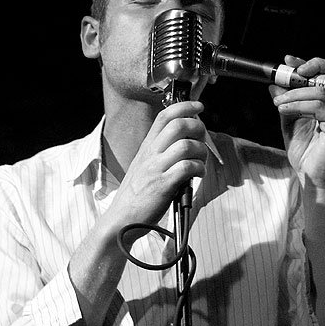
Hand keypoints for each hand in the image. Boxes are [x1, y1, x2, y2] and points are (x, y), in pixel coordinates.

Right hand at [106, 101, 207, 242]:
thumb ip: (161, 152)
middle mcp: (151, 154)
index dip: (184, 106)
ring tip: (201, 162)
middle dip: (198, 127)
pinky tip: (197, 175)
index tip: (198, 106)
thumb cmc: (137, 194)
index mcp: (147, 146)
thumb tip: (186, 140)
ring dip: (201, 151)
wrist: (121, 219)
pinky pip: (188, 167)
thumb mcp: (144, 165)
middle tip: (203, 139)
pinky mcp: (163, 185)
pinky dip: (199, 169)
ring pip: (186, 145)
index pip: (164, 116)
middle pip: (178, 125)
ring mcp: (156, 168)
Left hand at [270, 56, 324, 187]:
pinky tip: (284, 109)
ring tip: (278, 102)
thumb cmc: (305, 153)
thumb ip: (285, 103)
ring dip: (295, 92)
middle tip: (288, 73)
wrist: (312, 178)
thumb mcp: (289, 122)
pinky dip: (299, 105)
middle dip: (310, 67)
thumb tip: (274, 85)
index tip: (288, 60)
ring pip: (320, 90)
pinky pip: (319, 107)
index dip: (309, 63)